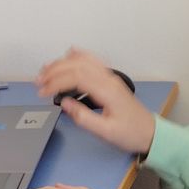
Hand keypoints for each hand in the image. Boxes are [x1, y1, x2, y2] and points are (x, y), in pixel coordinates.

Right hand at [35, 48, 155, 155]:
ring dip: (63, 62)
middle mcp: (108, 79)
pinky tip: (69, 54)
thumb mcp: (105, 132)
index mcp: (106, 91)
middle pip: (77, 64)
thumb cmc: (130, 133)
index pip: (76, 77)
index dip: (56, 82)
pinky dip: (79, 56)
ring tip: (46, 70)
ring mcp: (110, 77)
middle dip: (54, 70)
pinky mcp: (110, 80)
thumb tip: (64, 103)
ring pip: (84, 60)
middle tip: (38, 81)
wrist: (150, 133)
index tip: (42, 92)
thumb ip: (83, 117)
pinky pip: (93, 61)